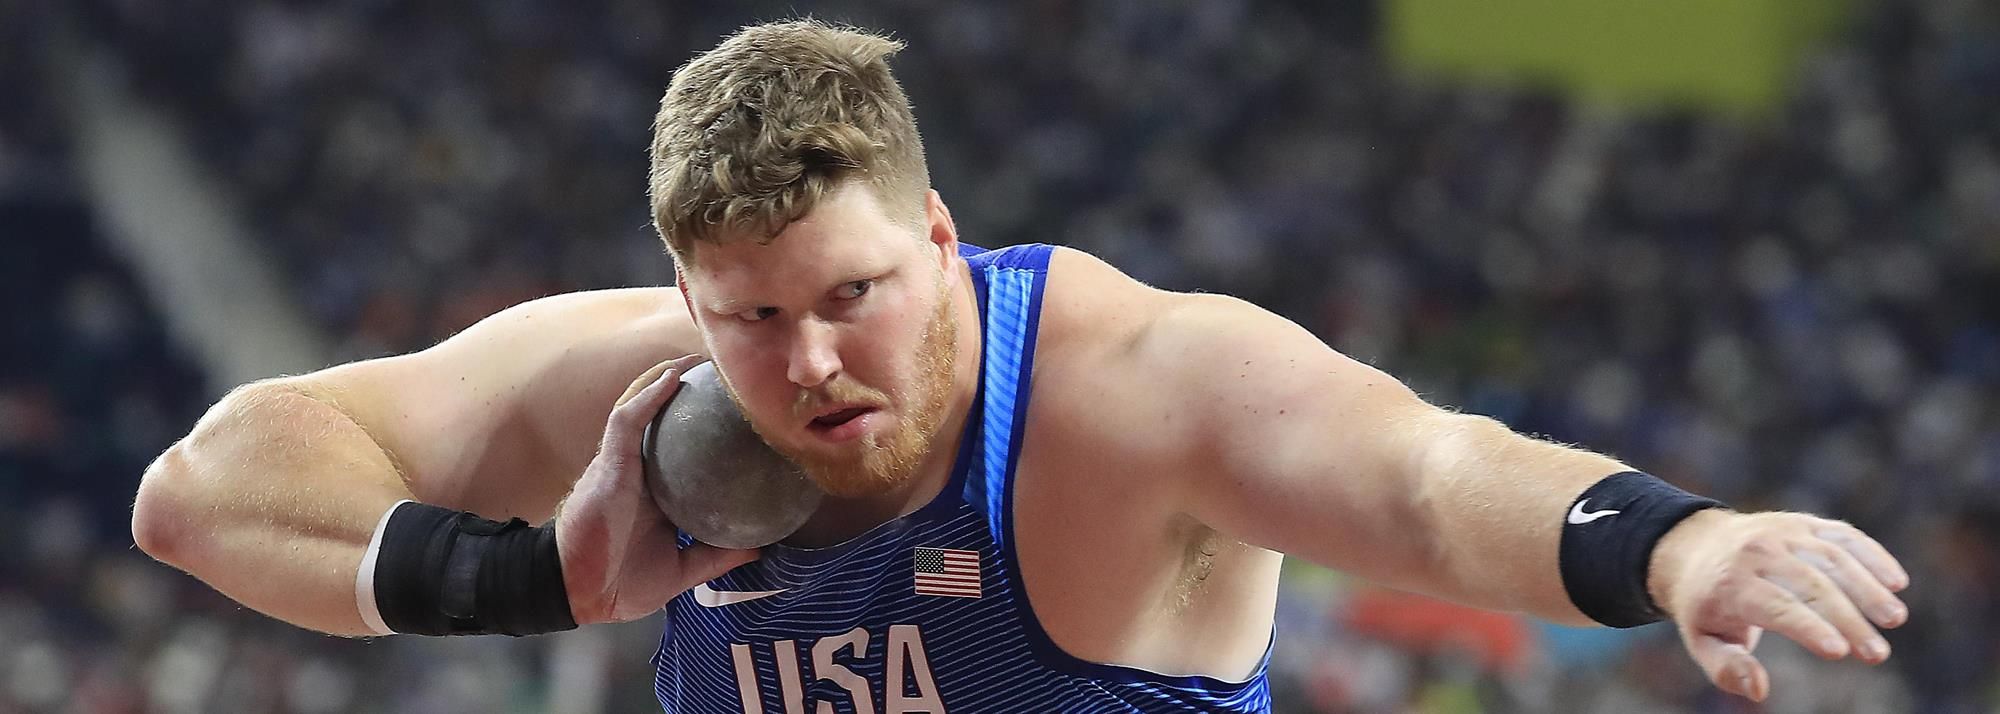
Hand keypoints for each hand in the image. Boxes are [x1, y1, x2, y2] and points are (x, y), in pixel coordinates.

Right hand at [556, 355, 760, 623]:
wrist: (582, 592)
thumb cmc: (621, 581)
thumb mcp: (681, 570)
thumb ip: (717, 556)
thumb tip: (761, 548)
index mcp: (659, 496)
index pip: (688, 456)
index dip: (710, 434)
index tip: (743, 420)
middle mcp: (643, 473)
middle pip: (669, 426)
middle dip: (693, 399)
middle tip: (727, 377)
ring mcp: (624, 464)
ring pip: (648, 410)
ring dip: (671, 381)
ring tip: (702, 359)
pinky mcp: (610, 461)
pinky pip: (629, 419)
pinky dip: (650, 395)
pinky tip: (674, 375)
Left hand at [1648, 509, 1911, 701]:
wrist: (1693, 548)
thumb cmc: (1706, 606)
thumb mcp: (1702, 640)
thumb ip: (1727, 668)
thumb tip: (1758, 690)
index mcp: (1730, 584)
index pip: (1776, 606)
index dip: (1808, 627)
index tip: (1841, 651)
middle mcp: (1758, 552)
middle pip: (1811, 584)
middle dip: (1848, 619)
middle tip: (1877, 654)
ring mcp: (1783, 534)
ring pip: (1832, 556)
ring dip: (1868, 587)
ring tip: (1894, 619)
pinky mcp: (1804, 524)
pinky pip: (1843, 535)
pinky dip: (1872, 555)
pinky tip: (1897, 583)